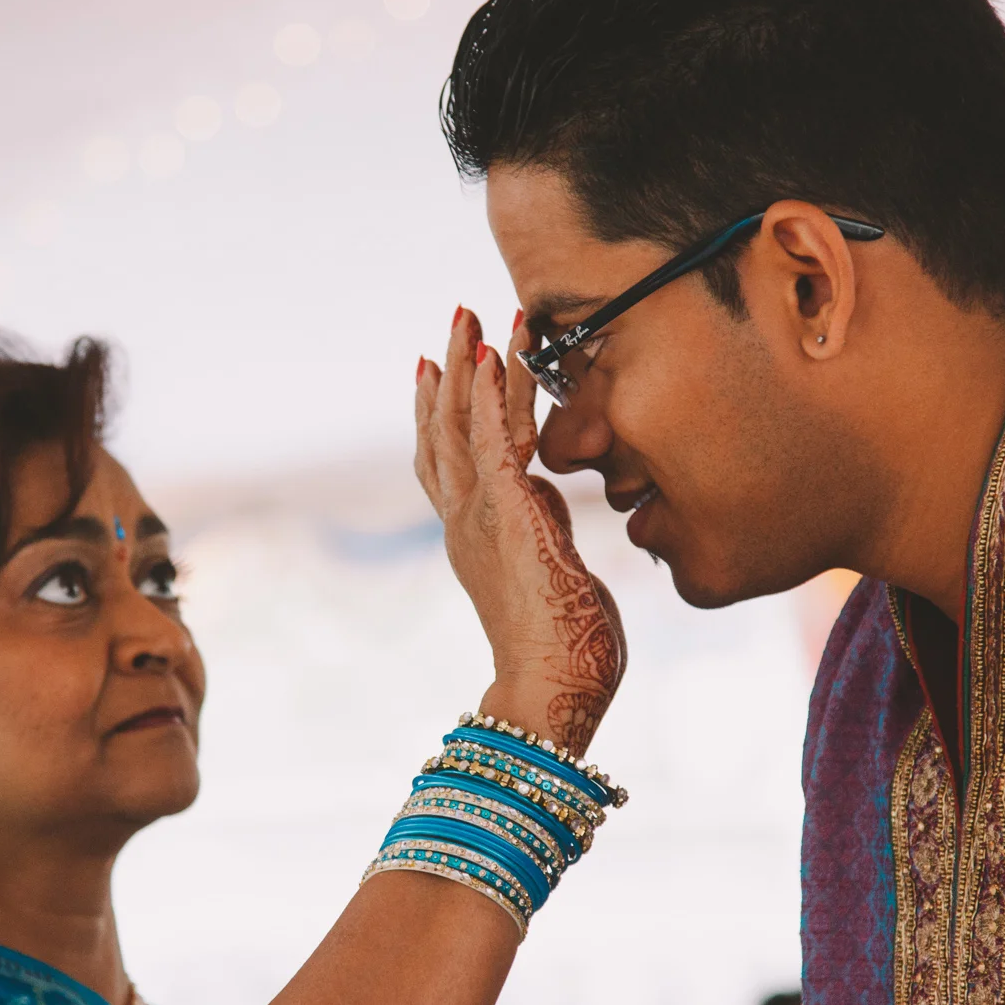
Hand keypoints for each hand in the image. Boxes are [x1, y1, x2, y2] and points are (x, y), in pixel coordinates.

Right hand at [414, 306, 625, 753]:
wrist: (552, 689)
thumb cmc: (566, 651)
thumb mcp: (555, 571)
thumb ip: (545, 531)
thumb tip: (548, 499)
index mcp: (474, 534)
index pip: (446, 458)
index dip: (440, 410)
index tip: (438, 368)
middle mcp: (464, 519)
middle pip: (443, 428)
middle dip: (450, 370)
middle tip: (455, 319)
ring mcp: (479, 514)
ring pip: (462, 422)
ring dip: (468, 362)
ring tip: (470, 314)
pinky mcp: (507, 511)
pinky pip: (497, 436)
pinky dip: (495, 390)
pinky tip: (497, 352)